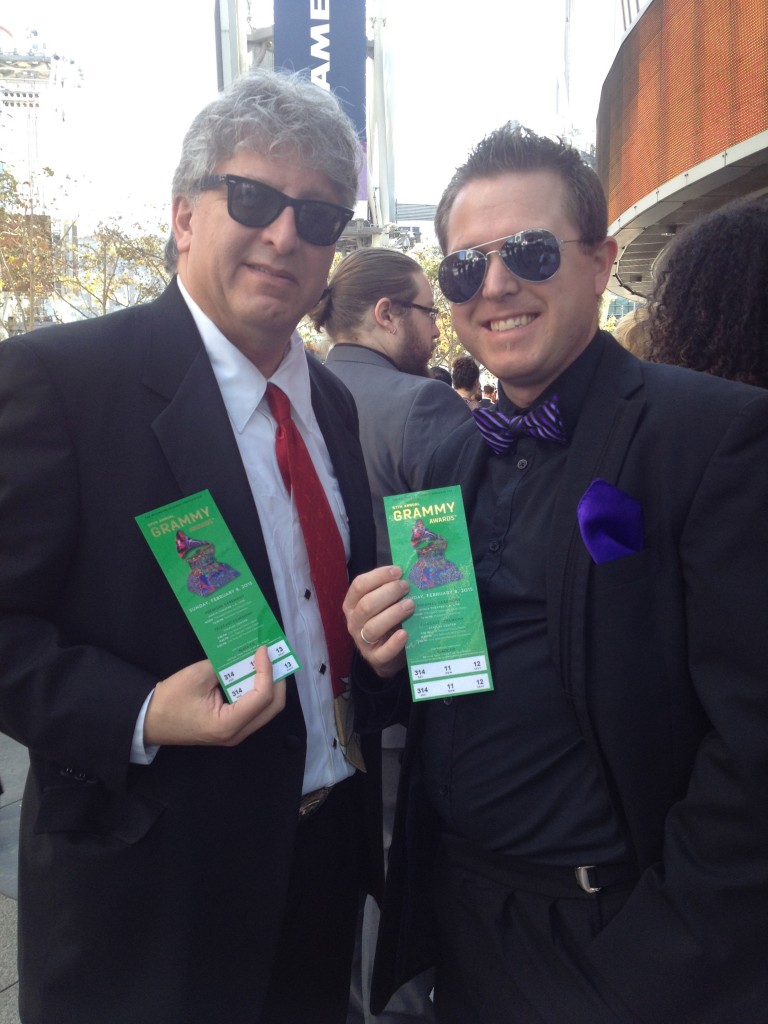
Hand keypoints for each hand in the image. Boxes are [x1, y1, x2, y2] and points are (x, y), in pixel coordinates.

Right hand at [144, 646, 284, 746]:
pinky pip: (254, 708)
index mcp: (228, 724)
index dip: (267, 671)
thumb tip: (246, 653)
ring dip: (270, 684)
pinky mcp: (232, 726)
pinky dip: (258, 689)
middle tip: (273, 654)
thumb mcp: (198, 676)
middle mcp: (237, 733)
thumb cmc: (170, 700)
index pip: (262, 697)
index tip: (262, 649)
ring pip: (266, 708)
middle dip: (277, 678)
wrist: (150, 721)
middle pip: (273, 706)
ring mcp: (236, 732)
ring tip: (267, 661)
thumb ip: (226, 665)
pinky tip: (255, 671)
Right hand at [343, 566, 413, 676]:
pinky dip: (394, 643)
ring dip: (392, 614)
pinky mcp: (374, 658)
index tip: (398, 571)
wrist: (387, 654)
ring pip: (372, 627)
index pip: (359, 585)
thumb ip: (389, 589)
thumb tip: (408, 572)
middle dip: (388, 593)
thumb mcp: (383, 604)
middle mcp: (354, 621)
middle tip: (406, 587)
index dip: (378, 576)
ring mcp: (362, 641)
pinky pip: (382, 652)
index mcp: (352, 604)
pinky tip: (405, 633)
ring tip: (410, 605)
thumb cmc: (386, 621)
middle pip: (366, 605)